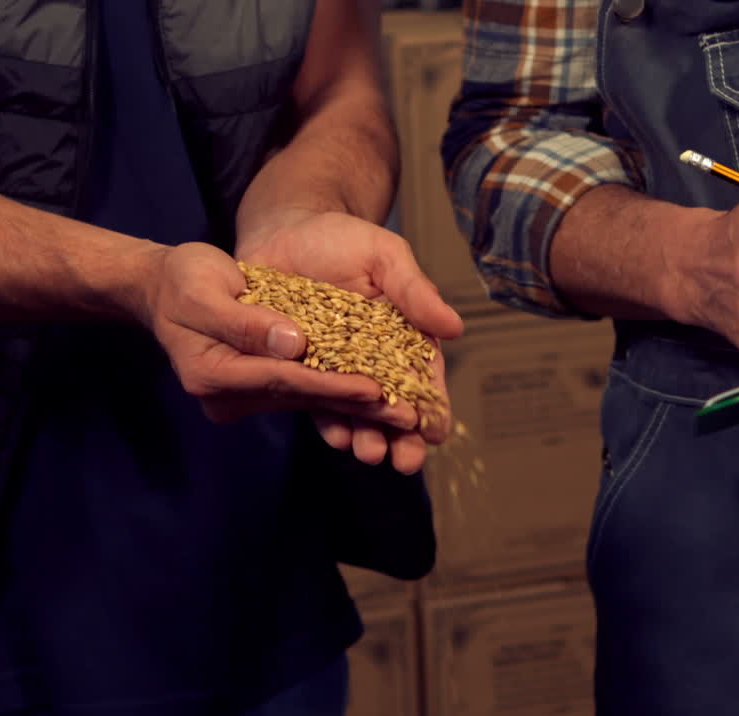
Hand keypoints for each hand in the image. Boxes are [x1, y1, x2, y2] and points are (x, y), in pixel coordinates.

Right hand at [142, 242, 416, 429]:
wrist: (168, 286)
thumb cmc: (183, 279)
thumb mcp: (203, 288)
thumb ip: (245, 321)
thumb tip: (293, 344)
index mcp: (212, 373)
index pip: (284, 379)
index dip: (332, 384)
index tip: (375, 390)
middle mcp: (229, 394)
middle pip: (304, 398)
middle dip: (358, 409)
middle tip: (410, 420)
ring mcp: (245, 396)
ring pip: (311, 401)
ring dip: (359, 410)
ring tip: (407, 418)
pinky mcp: (262, 388)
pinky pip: (307, 393)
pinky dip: (344, 395)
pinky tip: (384, 402)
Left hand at [237, 210, 463, 472]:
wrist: (283, 230)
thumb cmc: (341, 237)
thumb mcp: (385, 257)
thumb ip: (415, 292)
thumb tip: (455, 328)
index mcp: (401, 335)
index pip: (423, 378)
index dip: (431, 407)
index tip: (436, 434)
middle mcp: (370, 358)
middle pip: (390, 405)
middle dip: (399, 438)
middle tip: (404, 462)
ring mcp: (333, 366)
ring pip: (354, 409)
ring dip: (364, 436)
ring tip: (368, 454)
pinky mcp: (297, 368)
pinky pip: (313, 399)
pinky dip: (326, 419)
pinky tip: (335, 434)